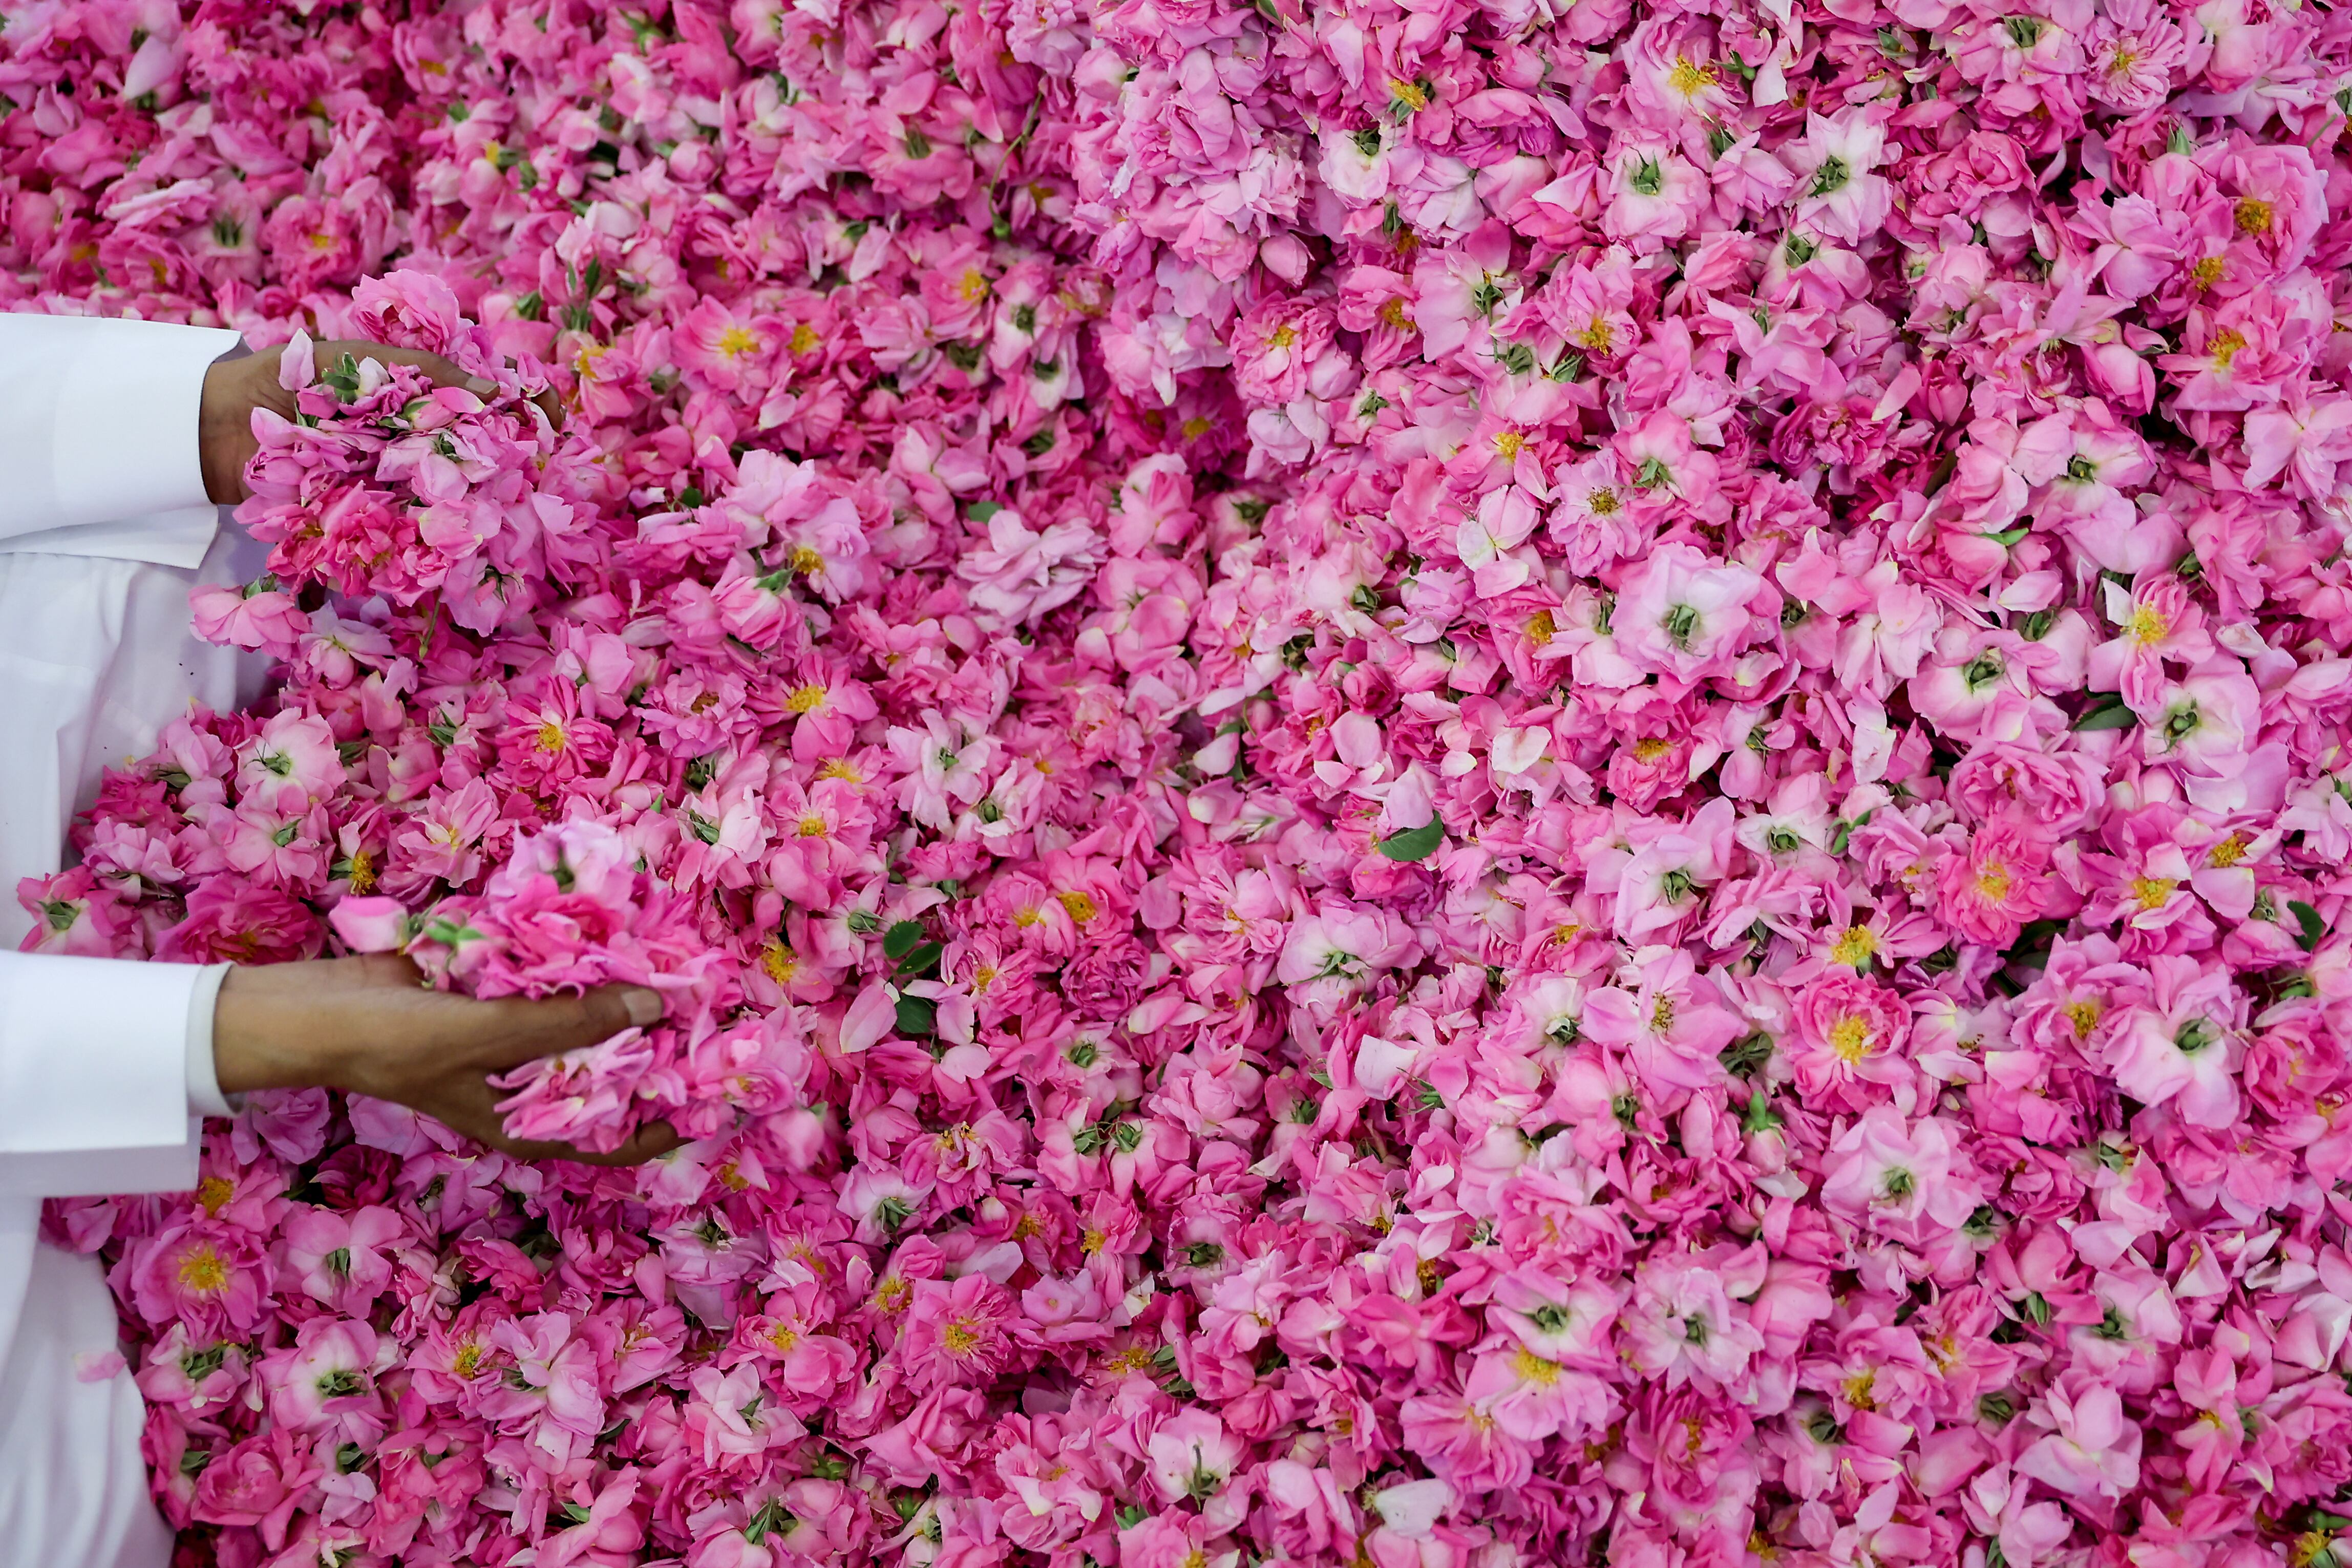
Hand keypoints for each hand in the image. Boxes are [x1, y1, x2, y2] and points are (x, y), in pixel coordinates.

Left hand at [199, 338, 565, 505]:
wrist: (222, 425)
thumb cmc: (291, 379)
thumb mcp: (364, 361)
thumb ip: (430, 374)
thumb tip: (497, 392)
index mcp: (421, 391)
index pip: (491, 396)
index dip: (528, 407)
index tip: (553, 420)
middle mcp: (419, 435)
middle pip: (485, 449)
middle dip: (515, 459)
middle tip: (536, 469)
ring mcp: (401, 476)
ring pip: (460, 491)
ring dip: (483, 500)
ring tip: (506, 505)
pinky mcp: (379, 513)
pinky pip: (420, 525)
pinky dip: (440, 533)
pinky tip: (460, 534)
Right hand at [212, 954, 680, 1165]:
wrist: (315, 1011)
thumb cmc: (395, 1043)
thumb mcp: (489, 1037)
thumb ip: (571, 1023)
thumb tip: (654, 1009)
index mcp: (527, 1120)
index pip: (616, 1139)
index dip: (670, 1121)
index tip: (718, 1092)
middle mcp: (528, 1083)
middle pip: (608, 1071)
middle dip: (653, 1041)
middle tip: (704, 1002)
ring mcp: (512, 1038)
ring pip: (584, 1020)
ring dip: (618, 992)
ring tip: (671, 961)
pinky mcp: (494, 996)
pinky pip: (548, 982)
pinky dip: (575, 962)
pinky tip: (610, 930)